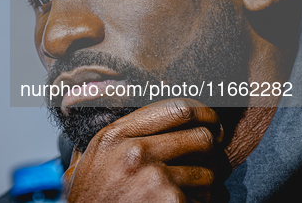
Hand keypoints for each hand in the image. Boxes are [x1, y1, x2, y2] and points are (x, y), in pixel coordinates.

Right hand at [63, 99, 230, 202]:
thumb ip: (115, 134)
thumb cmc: (91, 199)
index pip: (176, 108)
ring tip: (188, 190)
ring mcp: (155, 179)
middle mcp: (136, 152)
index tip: (210, 123)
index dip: (204, 114)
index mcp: (116, 135)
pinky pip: (208, 199)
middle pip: (201, 136)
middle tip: (209, 156)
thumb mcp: (91, 158)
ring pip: (209, 172)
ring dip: (204, 184)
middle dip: (210, 149)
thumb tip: (139, 111)